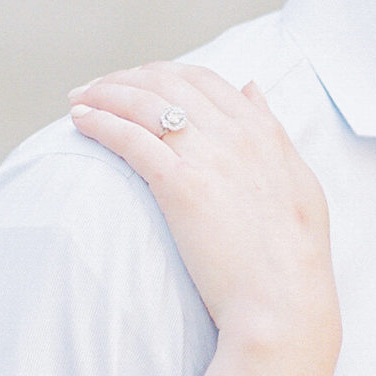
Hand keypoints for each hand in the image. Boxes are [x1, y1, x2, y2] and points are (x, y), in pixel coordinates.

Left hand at [69, 65, 338, 368]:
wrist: (283, 301)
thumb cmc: (292, 254)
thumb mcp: (298, 179)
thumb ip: (272, 129)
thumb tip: (250, 87)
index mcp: (263, 131)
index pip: (203, 80)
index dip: (163, 74)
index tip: (137, 82)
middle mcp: (236, 134)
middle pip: (167, 83)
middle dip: (125, 79)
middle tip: (96, 89)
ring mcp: (209, 156)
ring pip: (144, 102)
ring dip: (104, 94)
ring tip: (78, 100)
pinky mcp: (181, 184)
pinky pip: (130, 137)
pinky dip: (100, 122)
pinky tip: (80, 123)